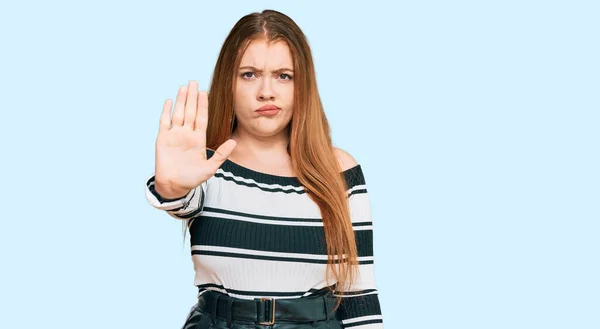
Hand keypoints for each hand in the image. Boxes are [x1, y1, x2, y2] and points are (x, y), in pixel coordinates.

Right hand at [154, 80, 235, 197]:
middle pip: (190, 112)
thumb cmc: (192, 179)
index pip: (202, 118)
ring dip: (181, 101)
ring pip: (178, 113)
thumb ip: (221, 154)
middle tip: (194, 81)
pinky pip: (164, 122)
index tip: (205, 92)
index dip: (203, 105)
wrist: (174, 186)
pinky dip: (166, 111)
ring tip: (183, 87)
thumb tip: (234, 142)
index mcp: (198, 139)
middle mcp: (186, 134)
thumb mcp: (210, 168)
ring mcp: (174, 135)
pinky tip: (169, 101)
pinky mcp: (162, 139)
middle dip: (192, 97)